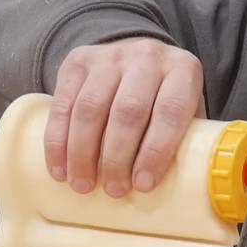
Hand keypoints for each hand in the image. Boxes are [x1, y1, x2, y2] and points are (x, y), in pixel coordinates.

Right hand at [44, 37, 205, 197]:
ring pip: (91, 108)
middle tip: (113, 190)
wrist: (139, 57)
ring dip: (83, 153)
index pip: (170, 111)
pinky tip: (60, 169)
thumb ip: (185, 141)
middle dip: (117, 157)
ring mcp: (110, 56)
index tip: (143, 185)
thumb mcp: (188, 111)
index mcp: (183, 70)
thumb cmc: (166, 98)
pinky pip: (63, 104)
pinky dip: (58, 141)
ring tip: (83, 185)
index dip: (156, 151)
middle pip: (128, 111)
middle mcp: (147, 57)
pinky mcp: (78, 61)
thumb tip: (175, 190)